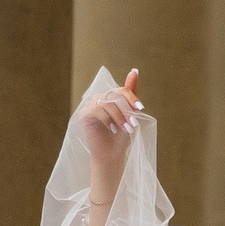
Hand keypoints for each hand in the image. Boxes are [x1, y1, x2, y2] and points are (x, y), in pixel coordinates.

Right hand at [76, 68, 143, 211]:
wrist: (112, 154)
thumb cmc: (121, 136)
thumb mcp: (130, 114)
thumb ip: (131, 94)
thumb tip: (134, 71)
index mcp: (109, 97)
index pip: (120, 90)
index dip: (131, 97)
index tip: (141, 108)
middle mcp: (98, 99)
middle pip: (114, 96)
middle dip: (127, 110)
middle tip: (133, 124)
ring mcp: (89, 105)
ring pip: (107, 103)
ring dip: (120, 117)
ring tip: (126, 129)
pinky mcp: (84, 115)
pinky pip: (97, 110)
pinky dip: (108, 120)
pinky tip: (113, 129)